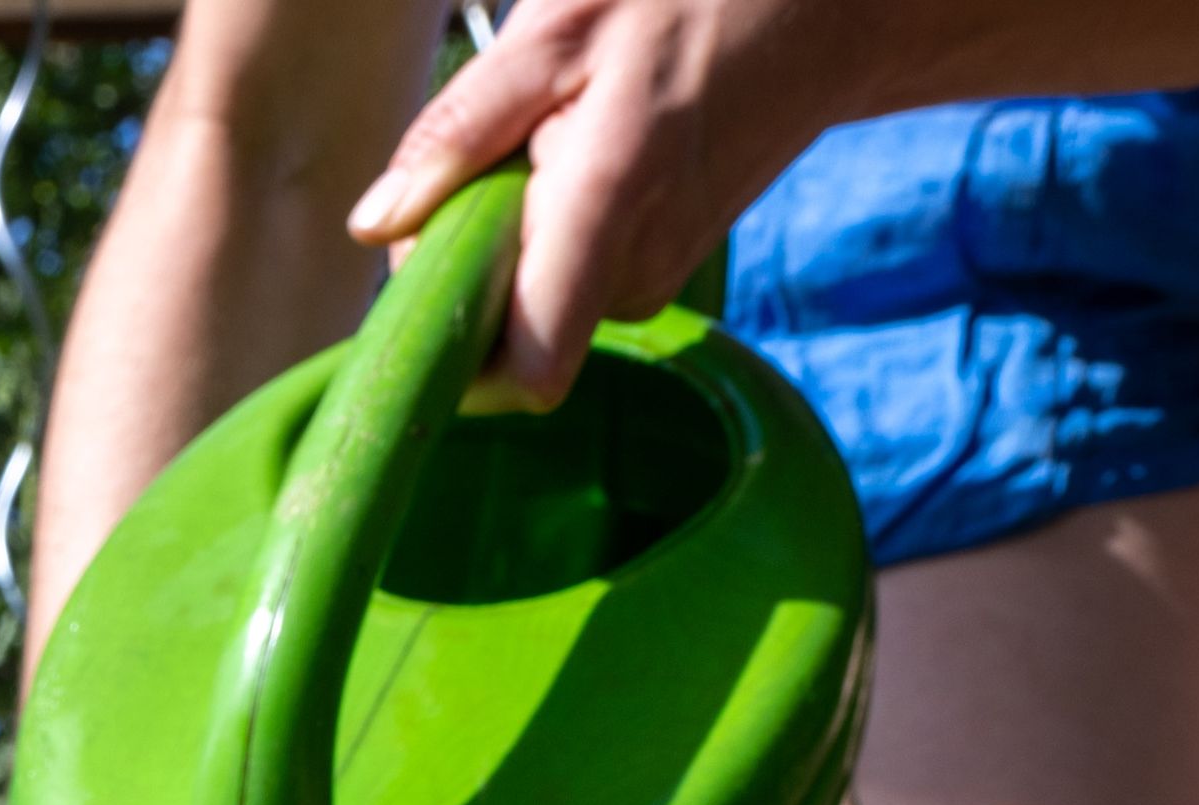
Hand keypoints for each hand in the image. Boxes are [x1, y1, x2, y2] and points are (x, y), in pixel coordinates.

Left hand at [347, 0, 855, 403]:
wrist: (824, 13)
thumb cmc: (689, 1)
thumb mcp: (556, 34)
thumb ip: (458, 135)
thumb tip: (375, 228)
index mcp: (605, 213)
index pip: (521, 373)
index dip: (453, 354)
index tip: (426, 274)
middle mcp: (635, 272)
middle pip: (503, 325)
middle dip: (468, 252)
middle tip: (500, 149)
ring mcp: (655, 280)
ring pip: (532, 294)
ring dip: (511, 228)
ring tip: (558, 131)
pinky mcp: (660, 273)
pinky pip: (568, 274)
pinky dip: (549, 223)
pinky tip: (584, 148)